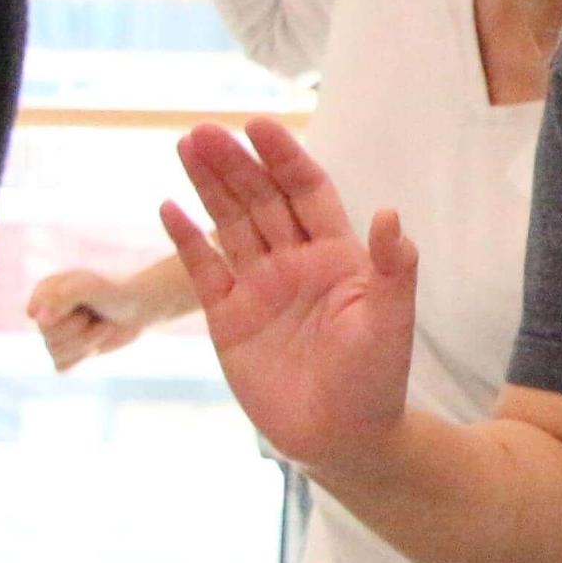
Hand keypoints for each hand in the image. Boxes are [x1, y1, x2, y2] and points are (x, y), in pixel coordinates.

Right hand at [27, 266, 165, 370]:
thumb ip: (63, 297)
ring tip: (100, 325)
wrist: (140, 306)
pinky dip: (83, 356)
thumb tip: (37, 319)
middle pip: (49, 335)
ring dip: (88, 341)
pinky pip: (61, 367)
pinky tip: (94, 343)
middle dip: (81, 328)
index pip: (37, 313)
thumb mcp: (92, 287)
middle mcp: (44, 313)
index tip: (82, 302)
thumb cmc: (115, 291)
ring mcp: (53, 334)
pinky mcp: (65, 353)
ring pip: (57, 352)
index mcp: (44, 291)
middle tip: (95, 314)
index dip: (63, 313)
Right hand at [162, 117, 421, 470]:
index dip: (285, 158)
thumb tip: (390, 213)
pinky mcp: (228, 317)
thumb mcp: (391, 319)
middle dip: (235, 164)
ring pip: (230, 224)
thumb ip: (394, 267)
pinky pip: (203, 270)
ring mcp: (259, 287)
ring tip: (186, 146)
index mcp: (337, 255)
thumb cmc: (376, 378)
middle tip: (204, 130)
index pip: (307, 192)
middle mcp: (295, 262)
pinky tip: (168, 207)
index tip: (261, 126)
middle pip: (261, 200)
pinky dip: (186, 240)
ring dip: (208, 186)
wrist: (341, 436)